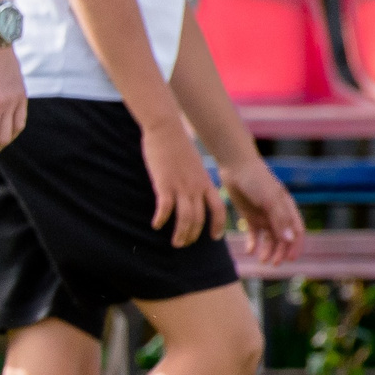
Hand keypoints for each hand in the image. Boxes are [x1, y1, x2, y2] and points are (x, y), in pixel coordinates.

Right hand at [139, 120, 221, 247]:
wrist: (167, 130)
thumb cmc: (177, 146)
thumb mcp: (193, 165)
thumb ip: (195, 180)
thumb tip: (193, 191)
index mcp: (205, 182)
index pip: (219, 209)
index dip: (219, 225)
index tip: (215, 237)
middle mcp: (196, 187)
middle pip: (199, 219)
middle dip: (193, 235)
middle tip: (184, 244)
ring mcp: (181, 186)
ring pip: (185, 218)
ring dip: (181, 234)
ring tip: (175, 243)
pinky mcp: (164, 184)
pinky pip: (165, 208)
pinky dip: (161, 219)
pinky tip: (156, 225)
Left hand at [220, 154, 304, 266]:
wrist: (235, 166)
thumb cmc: (257, 180)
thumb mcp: (270, 199)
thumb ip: (279, 219)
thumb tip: (290, 240)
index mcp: (288, 209)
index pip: (297, 232)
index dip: (296, 246)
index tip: (291, 259)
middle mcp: (278, 214)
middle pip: (283, 238)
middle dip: (280, 252)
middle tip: (272, 264)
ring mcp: (264, 215)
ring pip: (269, 238)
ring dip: (267, 250)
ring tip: (261, 260)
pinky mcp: (250, 215)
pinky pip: (254, 233)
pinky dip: (253, 243)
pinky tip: (250, 251)